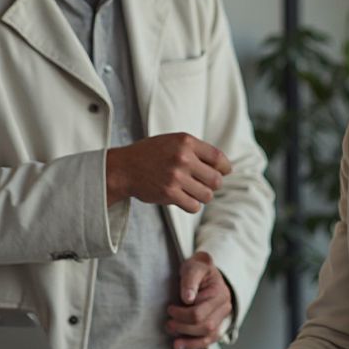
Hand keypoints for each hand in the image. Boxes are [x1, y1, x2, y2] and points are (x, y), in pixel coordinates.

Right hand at [106, 133, 231, 212]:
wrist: (124, 168)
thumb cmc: (151, 154)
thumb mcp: (173, 141)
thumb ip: (196, 150)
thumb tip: (225, 167)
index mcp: (185, 142)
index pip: (218, 158)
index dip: (224, 168)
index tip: (223, 172)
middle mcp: (182, 158)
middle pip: (216, 180)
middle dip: (213, 184)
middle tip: (203, 183)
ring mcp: (176, 177)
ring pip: (207, 195)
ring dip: (202, 196)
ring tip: (192, 191)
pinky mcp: (169, 193)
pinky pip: (194, 206)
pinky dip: (192, 205)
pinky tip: (183, 198)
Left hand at [167, 253, 232, 348]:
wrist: (204, 271)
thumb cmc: (197, 269)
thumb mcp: (192, 267)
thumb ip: (190, 279)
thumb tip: (188, 298)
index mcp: (220, 292)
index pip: (199, 312)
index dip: (181, 314)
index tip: (169, 309)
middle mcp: (225, 306)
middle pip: (206, 326)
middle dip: (184, 327)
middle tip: (169, 323)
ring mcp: (223, 317)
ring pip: (209, 336)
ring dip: (189, 340)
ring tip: (174, 340)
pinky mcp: (218, 324)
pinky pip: (210, 340)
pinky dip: (195, 345)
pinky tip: (181, 345)